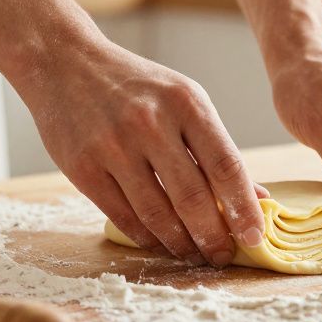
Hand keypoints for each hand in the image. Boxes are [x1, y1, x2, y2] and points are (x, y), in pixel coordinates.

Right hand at [17, 40, 265, 266]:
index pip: (226, 165)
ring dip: (181, 244)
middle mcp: (151, 123)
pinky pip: (123, 216)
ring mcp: (114, 146)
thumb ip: (216, 148)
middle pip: (193, 197)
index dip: (244, 209)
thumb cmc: (135, 86)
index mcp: (186, 102)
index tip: (255, 238)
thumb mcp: (183, 100)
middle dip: (213, 237)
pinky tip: (161, 242)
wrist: (65, 65)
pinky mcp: (83, 167)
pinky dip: (147, 237)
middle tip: (223, 256)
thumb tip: (256, 197)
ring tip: (194, 255)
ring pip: (158, 214)